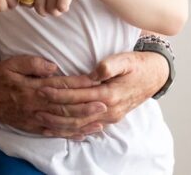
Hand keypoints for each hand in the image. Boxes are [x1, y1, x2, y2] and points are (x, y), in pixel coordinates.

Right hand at [0, 56, 108, 139]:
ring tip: (100, 121)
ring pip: (62, 122)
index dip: (79, 83)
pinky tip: (82, 134)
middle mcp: (36, 105)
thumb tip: (53, 66)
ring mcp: (34, 118)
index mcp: (32, 88)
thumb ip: (33, 63)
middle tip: (105, 104)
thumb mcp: (12, 63)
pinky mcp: (32, 127)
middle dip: (86, 106)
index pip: (60, 85)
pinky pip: (53, 132)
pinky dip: (69, 134)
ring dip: (82, 122)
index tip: (95, 80)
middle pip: (65, 107)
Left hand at [20, 0, 97, 17]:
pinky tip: (67, 1)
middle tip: (53, 4)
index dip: (33, 4)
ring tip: (61, 1)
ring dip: (57, 10)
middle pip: (39, 8)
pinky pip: (61, 8)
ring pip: (51, 10)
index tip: (41, 1)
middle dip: (47, 11)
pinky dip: (64, 8)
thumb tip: (23, 5)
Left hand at [34, 51, 167, 128]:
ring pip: (79, 124)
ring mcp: (109, 116)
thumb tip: (96, 71)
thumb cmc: (138, 65)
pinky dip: (71, 130)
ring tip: (40, 118)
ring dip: (59, 122)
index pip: (78, 94)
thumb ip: (110, 65)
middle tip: (35, 102)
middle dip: (54, 108)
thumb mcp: (126, 59)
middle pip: (75, 112)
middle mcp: (108, 108)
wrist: (155, 76)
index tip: (42, 87)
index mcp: (110, 93)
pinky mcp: (109, 118)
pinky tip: (57, 129)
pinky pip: (87, 127)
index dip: (59, 91)